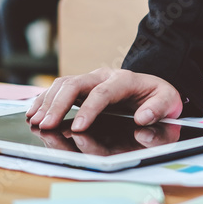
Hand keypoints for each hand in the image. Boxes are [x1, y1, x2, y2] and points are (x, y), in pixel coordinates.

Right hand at [27, 68, 182, 131]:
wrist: (154, 86)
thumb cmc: (159, 96)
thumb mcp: (169, 101)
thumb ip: (158, 108)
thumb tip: (143, 117)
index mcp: (125, 80)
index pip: (102, 93)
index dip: (88, 110)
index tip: (78, 128)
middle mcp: (104, 76)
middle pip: (75, 84)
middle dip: (58, 105)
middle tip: (46, 125)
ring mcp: (91, 79)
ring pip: (63, 84)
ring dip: (47, 102)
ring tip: (35, 121)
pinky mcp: (82, 86)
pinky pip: (59, 88)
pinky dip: (44, 99)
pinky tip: (33, 112)